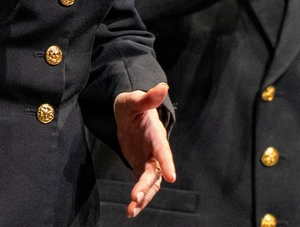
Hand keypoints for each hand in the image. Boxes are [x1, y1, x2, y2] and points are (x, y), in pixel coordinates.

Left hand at [113, 83, 175, 217]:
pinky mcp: (141, 168)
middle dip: (147, 185)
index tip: (171, 177)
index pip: (163, 150)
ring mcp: (149, 161)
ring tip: (131, 211)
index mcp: (155, 135)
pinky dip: (138, 200)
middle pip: (155, 171)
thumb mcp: (134, 100)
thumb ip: (147, 98)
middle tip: (136, 197)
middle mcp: (155, 151)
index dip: (167, 162)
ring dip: (143, 197)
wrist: (128, 114)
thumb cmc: (131, 106)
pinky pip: (142, 187)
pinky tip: (130, 212)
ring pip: (151, 183)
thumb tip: (163, 87)